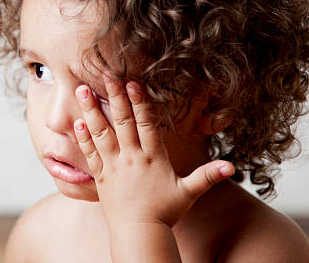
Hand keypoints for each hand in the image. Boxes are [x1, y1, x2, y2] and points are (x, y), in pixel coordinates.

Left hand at [73, 77, 233, 229]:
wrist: (139, 234)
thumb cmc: (164, 213)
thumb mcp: (189, 193)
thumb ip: (208, 176)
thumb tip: (232, 166)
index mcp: (152, 157)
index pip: (146, 123)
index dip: (139, 101)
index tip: (132, 82)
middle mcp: (131, 157)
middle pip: (122, 121)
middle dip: (114, 96)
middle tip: (106, 74)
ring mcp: (114, 166)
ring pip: (101, 132)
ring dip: (91, 110)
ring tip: (82, 89)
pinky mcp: (101, 176)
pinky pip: (90, 153)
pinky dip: (83, 138)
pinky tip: (77, 122)